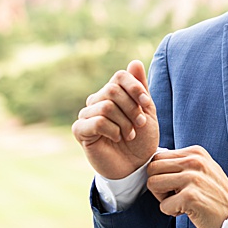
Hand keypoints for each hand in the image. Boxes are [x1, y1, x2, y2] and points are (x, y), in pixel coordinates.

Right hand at [72, 60, 159, 179]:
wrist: (136, 165)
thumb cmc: (142, 139)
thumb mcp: (147, 112)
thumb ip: (140, 89)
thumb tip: (135, 62)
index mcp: (113, 94)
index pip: (120, 76)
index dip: (135, 88)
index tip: (146, 104)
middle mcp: (97, 101)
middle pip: (111, 90)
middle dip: (132, 108)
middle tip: (139, 124)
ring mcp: (86, 115)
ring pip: (105, 106)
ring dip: (124, 122)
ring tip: (129, 134)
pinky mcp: (80, 131)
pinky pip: (97, 122)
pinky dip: (113, 130)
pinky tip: (116, 138)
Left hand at [146, 146, 227, 227]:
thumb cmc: (215, 195)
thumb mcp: (203, 169)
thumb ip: (182, 163)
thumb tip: (153, 163)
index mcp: (196, 152)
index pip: (159, 157)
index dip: (162, 173)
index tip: (176, 184)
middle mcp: (194, 161)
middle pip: (152, 168)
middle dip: (158, 185)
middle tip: (174, 194)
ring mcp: (193, 178)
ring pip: (153, 184)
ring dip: (163, 198)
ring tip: (180, 202)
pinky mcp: (190, 197)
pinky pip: (163, 205)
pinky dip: (172, 212)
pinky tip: (188, 210)